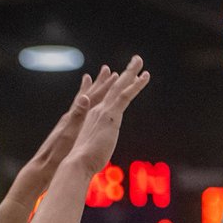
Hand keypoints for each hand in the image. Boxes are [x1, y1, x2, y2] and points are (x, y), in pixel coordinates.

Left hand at [17, 66, 116, 189]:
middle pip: (87, 95)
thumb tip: (84, 97)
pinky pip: (80, 113)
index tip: (115, 74)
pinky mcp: (67, 131)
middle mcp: (71, 116)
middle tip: (107, 70)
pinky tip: (85, 106)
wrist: (43, 166)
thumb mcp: (68, 134)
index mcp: (73, 116)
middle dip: (98, 83)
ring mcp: (68, 123)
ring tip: (92, 80)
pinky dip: (84, 106)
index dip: (104, 86)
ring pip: (83, 102)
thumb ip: (77, 116)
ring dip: (90, 91)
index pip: (92, 97)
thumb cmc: (56, 153)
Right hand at [67, 55, 149, 171]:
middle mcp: (96, 110)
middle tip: (132, 61)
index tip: (117, 77)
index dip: (110, 87)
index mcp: (91, 118)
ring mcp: (103, 111)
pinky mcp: (111, 115)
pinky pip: (126, 95)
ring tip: (138, 60)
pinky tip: (145, 76)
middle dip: (122, 73)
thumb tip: (93, 154)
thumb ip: (94, 146)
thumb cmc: (82, 162)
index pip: (103, 99)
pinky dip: (136, 84)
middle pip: (111, 88)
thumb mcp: (90, 152)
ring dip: (130, 72)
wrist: (76, 163)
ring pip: (119, 87)